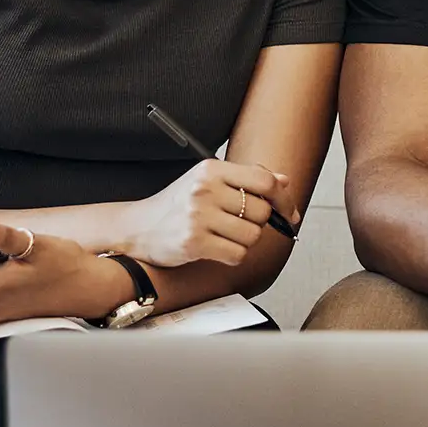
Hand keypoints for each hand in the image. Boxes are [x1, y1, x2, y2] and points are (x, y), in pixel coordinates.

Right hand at [121, 159, 290, 268]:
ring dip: (243, 241)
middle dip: (256, 223)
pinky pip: (237, 255)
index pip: (264, 180)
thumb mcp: (208, 182)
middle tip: (235, 225)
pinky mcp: (193, 243)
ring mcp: (198, 216)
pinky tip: (216, 249)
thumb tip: (284, 180)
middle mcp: (204, 190)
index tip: (289, 212)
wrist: (138, 228)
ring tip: (222, 236)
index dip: (284, 198)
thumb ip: (247, 180)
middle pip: (261, 211)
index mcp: (211, 169)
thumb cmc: (177, 206)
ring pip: (252, 235)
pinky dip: (232, 256)